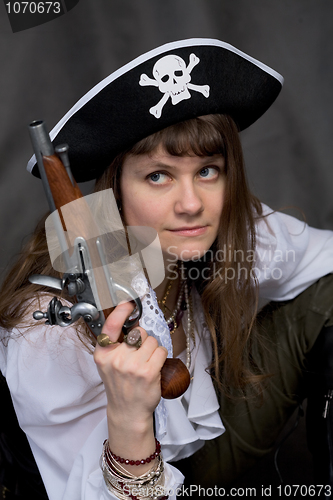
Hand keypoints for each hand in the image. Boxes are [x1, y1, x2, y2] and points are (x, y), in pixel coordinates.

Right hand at [94, 301, 167, 433]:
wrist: (127, 411)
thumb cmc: (120, 386)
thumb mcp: (108, 364)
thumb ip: (115, 345)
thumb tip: (132, 324)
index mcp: (103, 354)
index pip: (111, 326)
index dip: (120, 311)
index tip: (128, 303)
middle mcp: (116, 359)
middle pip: (139, 333)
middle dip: (143, 340)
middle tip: (139, 356)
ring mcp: (132, 366)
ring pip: (152, 341)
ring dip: (153, 349)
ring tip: (146, 363)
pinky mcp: (147, 372)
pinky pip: (160, 351)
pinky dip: (161, 356)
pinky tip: (154, 367)